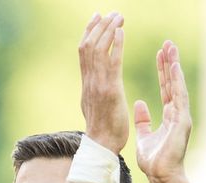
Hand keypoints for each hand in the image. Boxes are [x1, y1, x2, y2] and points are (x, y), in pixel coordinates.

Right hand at [78, 12, 128, 152]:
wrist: (102, 146)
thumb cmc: (103, 131)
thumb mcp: (96, 107)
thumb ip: (96, 92)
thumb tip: (96, 85)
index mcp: (87, 85)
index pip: (84, 53)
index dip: (89, 33)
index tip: (97, 18)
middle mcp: (89, 82)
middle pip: (88, 47)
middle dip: (98, 27)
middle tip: (110, 12)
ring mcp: (98, 86)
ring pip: (98, 51)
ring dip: (108, 30)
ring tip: (118, 16)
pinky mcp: (110, 90)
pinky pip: (112, 62)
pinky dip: (116, 44)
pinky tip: (121, 31)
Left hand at [134, 40, 191, 181]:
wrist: (160, 176)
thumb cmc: (154, 160)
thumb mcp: (144, 136)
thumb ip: (143, 119)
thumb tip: (138, 103)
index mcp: (169, 115)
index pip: (166, 88)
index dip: (163, 71)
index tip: (160, 54)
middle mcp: (177, 113)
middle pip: (173, 83)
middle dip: (169, 63)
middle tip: (167, 44)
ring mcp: (181, 116)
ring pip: (177, 86)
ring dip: (174, 67)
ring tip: (170, 49)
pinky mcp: (182, 121)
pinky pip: (179, 97)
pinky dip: (176, 82)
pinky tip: (173, 68)